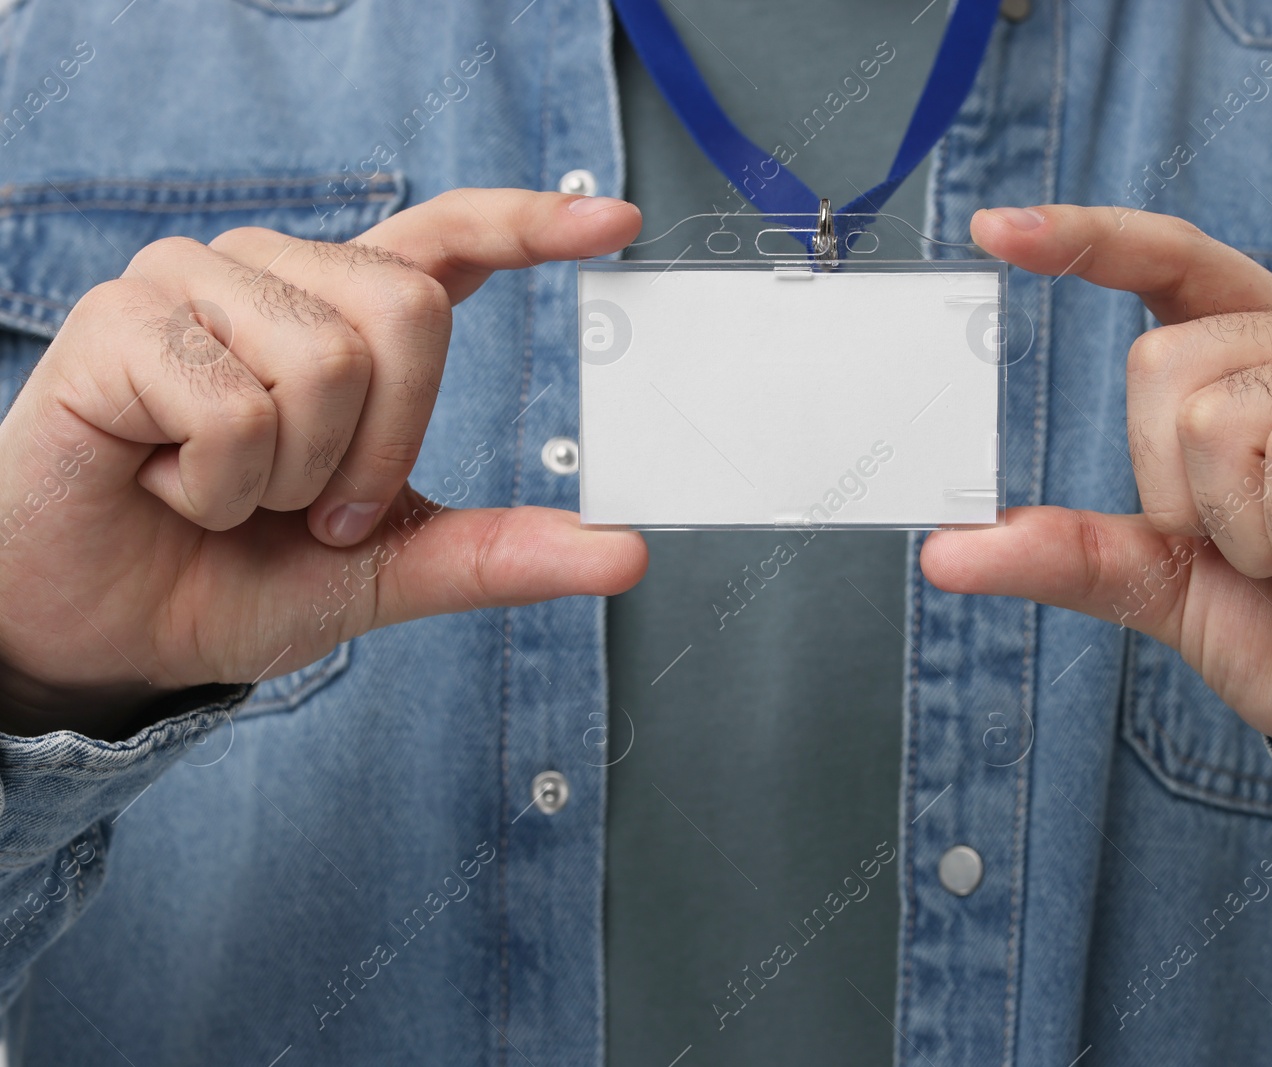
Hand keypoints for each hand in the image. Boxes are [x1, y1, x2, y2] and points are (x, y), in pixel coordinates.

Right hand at [0, 189, 647, 736]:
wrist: (110, 630)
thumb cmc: (236, 576)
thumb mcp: (387, 568)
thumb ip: (498, 554)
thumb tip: (624, 552)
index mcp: (346, 319)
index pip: (449, 240)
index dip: (530, 225)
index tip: (614, 225)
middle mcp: (276, 277)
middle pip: (412, 311)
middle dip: (383, 448)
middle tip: (312, 507)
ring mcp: (194, 284)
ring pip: (326, 363)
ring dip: (289, 478)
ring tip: (224, 491)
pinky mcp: (120, 320)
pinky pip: (234, 408)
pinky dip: (217, 487)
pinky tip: (167, 484)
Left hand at [923, 205, 1271, 828]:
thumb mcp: (1166, 588)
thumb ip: (1073, 554)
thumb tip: (946, 552)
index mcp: (1266, 357)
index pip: (1173, 264)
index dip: (1090, 240)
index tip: (997, 230)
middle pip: (1164, 367)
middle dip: (1181, 495)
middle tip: (1263, 547)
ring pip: (1226, 419)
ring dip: (1247, 533)